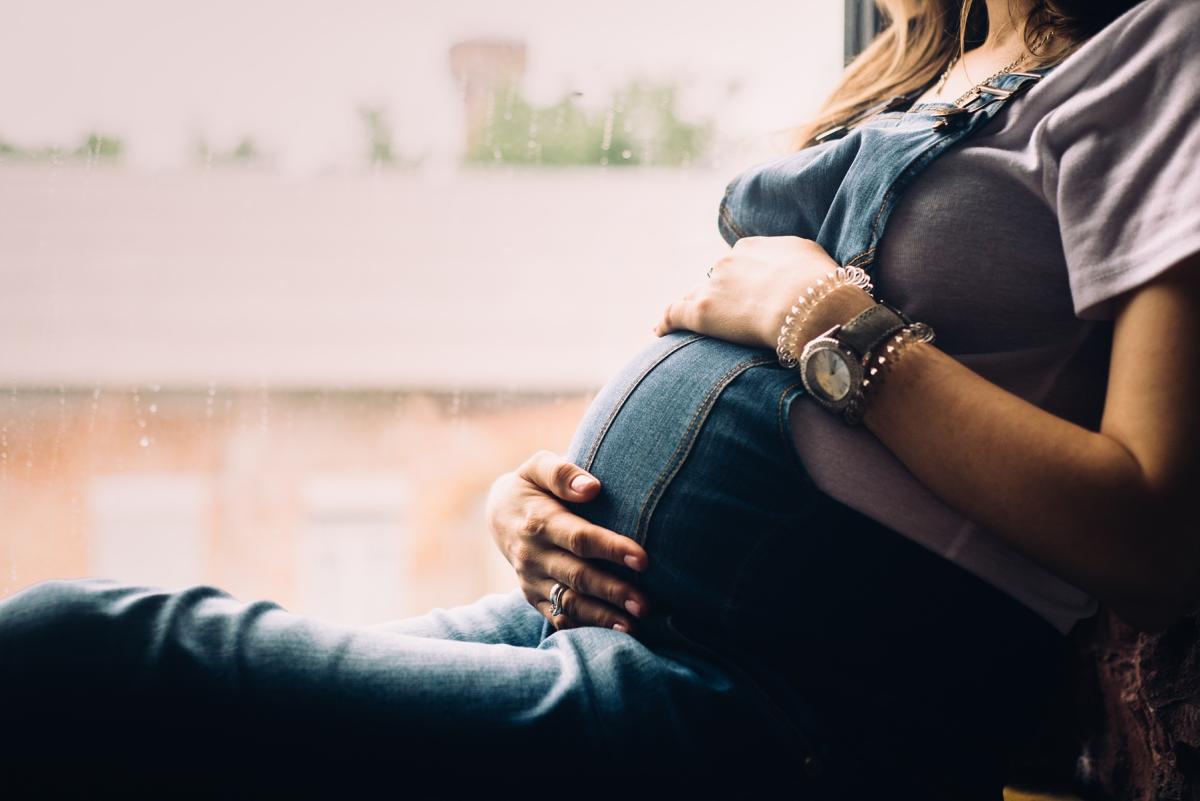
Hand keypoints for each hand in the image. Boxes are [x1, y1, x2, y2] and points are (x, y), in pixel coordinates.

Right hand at [485, 450, 649, 632]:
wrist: (499, 514)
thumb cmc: (532, 486)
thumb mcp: (537, 467)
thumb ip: (562, 473)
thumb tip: (591, 487)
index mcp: (539, 521)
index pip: (579, 538)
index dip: (611, 549)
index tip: (643, 560)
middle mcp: (533, 555)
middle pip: (578, 576)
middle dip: (613, 591)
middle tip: (645, 604)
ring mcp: (531, 579)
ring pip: (568, 603)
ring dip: (601, 616)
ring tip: (632, 626)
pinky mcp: (533, 596)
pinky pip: (557, 617)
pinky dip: (583, 628)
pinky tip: (611, 633)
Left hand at [651, 235, 841, 348]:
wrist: (811, 305)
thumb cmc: (820, 285)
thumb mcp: (810, 257)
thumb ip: (792, 259)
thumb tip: (793, 269)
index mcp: (752, 248)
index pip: (737, 264)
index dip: (738, 282)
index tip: (743, 296)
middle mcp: (727, 262)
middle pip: (714, 280)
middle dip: (718, 295)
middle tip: (728, 317)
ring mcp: (713, 286)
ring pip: (695, 297)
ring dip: (694, 309)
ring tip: (689, 326)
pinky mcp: (702, 312)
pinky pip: (674, 315)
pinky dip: (665, 322)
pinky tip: (659, 331)